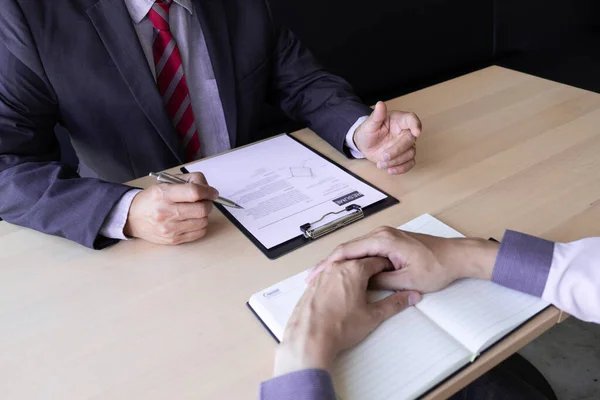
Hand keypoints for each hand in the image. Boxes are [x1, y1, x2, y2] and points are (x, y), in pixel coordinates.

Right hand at [124, 172, 218, 244]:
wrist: (132, 217)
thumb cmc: (152, 199)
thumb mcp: (165, 183)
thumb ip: (188, 181)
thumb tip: (208, 188)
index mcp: (163, 194)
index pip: (194, 192)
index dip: (208, 191)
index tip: (213, 192)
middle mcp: (166, 212)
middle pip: (201, 209)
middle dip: (208, 203)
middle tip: (205, 201)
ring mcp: (170, 228)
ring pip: (203, 221)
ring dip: (204, 215)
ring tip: (195, 211)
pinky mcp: (173, 239)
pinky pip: (199, 233)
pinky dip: (200, 226)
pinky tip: (192, 221)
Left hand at [274, 257, 419, 376]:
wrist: (309, 338)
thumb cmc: (340, 327)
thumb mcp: (373, 316)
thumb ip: (394, 304)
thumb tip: (411, 297)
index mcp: (354, 270)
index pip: (376, 260)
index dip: (386, 266)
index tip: (391, 271)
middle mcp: (336, 267)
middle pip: (357, 260)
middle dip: (369, 267)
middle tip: (378, 277)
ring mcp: (322, 275)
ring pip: (341, 266)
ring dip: (352, 271)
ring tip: (360, 284)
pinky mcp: (311, 284)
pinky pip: (327, 274)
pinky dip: (336, 278)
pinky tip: (340, 291)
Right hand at [309, 227, 498, 292]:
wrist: (456, 256)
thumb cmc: (437, 266)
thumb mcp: (408, 279)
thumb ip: (382, 281)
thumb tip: (361, 284)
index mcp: (384, 240)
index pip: (348, 250)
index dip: (329, 263)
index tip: (316, 275)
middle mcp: (381, 234)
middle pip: (347, 248)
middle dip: (328, 263)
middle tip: (311, 278)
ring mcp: (384, 236)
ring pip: (354, 250)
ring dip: (339, 263)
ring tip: (321, 276)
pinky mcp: (388, 242)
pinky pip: (364, 251)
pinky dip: (351, 261)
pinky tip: (342, 272)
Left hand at [354, 102, 421, 174]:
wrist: (364, 144)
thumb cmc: (368, 131)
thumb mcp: (369, 124)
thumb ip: (376, 115)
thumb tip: (380, 104)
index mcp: (399, 120)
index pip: (411, 119)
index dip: (416, 124)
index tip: (416, 132)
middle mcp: (404, 132)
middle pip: (410, 140)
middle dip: (397, 150)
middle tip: (384, 156)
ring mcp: (405, 145)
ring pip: (410, 154)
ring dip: (396, 161)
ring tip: (381, 164)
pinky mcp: (403, 157)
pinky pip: (409, 164)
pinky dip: (401, 169)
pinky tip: (390, 170)